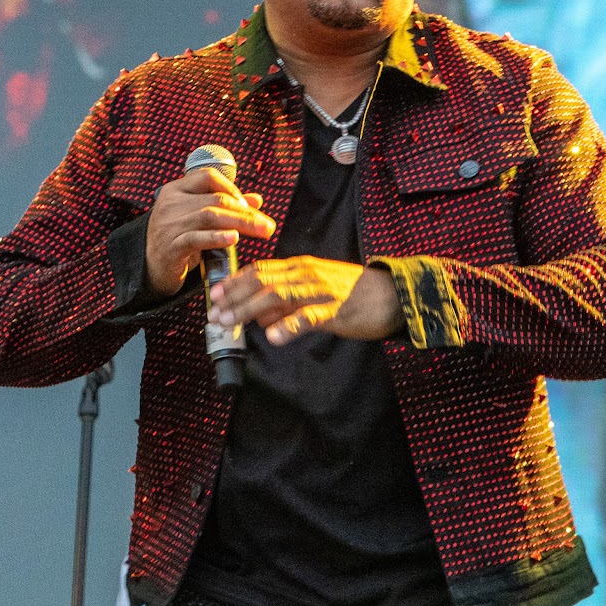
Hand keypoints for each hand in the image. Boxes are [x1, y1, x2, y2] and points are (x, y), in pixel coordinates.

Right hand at [144, 167, 276, 296]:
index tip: (249, 206)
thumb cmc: (179, 239)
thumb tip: (257, 200)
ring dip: (239, 223)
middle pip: (215, 199)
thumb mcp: (200, 219)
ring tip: (260, 231)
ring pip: (209, 216)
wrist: (150, 267)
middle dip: (245, 212)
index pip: (207, 177)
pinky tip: (234, 239)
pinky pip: (196, 238)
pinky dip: (217, 237)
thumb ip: (225, 207)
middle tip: (267, 225)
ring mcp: (168, 224)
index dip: (232, 188)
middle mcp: (170, 203)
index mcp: (176, 190)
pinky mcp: (170, 246)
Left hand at [210, 257, 401, 345]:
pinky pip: (309, 317)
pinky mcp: (336, 309)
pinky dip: (289, 326)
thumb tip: (260, 317)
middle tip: (213, 314)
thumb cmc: (352, 294)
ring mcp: (321, 290)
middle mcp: (306, 274)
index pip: (260, 270)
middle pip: (262, 282)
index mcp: (300, 268)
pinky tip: (273, 337)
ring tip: (230, 322)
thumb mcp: (315, 292)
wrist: (392, 294)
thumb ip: (287, 301)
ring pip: (278, 296)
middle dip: (234, 298)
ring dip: (249, 310)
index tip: (214, 294)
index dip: (235, 282)